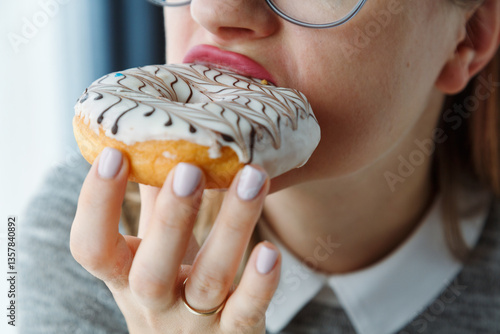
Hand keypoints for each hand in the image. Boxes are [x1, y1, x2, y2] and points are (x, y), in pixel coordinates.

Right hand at [70, 147, 280, 332]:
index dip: (97, 204)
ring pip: (209, 280)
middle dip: (171, 218)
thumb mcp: (151, 251)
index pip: (92, 248)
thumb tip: (154, 144)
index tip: (114, 153)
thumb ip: (153, 204)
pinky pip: (246, 312)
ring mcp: (194, 323)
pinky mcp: (234, 333)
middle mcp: (153, 304)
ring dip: (231, 228)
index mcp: (124, 276)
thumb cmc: (169, 287)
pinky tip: (271, 250)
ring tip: (252, 179)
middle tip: (189, 169)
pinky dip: (259, 283)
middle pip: (152, 271)